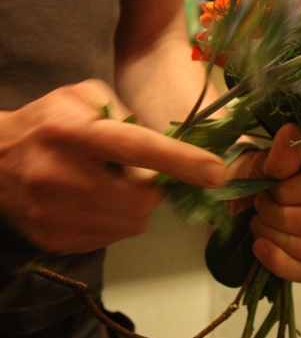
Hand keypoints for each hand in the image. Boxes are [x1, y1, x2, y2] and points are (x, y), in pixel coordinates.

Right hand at [0, 79, 226, 254]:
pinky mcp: (55, 240)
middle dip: (152, 187)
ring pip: (132, 223)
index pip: (134, 147)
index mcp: (73, 132)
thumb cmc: (47, 123)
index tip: (216, 171)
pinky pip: (112, 238)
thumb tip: (162, 146)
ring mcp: (55, 214)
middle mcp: (60, 175)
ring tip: (107, 185)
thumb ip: (124, 111)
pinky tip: (92, 202)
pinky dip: (115, 221)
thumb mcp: (82, 97)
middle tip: (133, 173)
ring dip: (134, 205)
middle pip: (141, 197)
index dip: (179, 160)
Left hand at [228, 123, 300, 282]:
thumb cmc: (260, 176)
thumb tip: (291, 131)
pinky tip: (260, 246)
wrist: (245, 200)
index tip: (270, 184)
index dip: (287, 190)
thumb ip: (281, 154)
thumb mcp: (263, 161)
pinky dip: (276, 261)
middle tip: (260, 202)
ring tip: (258, 220)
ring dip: (270, 234)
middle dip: (274, 214)